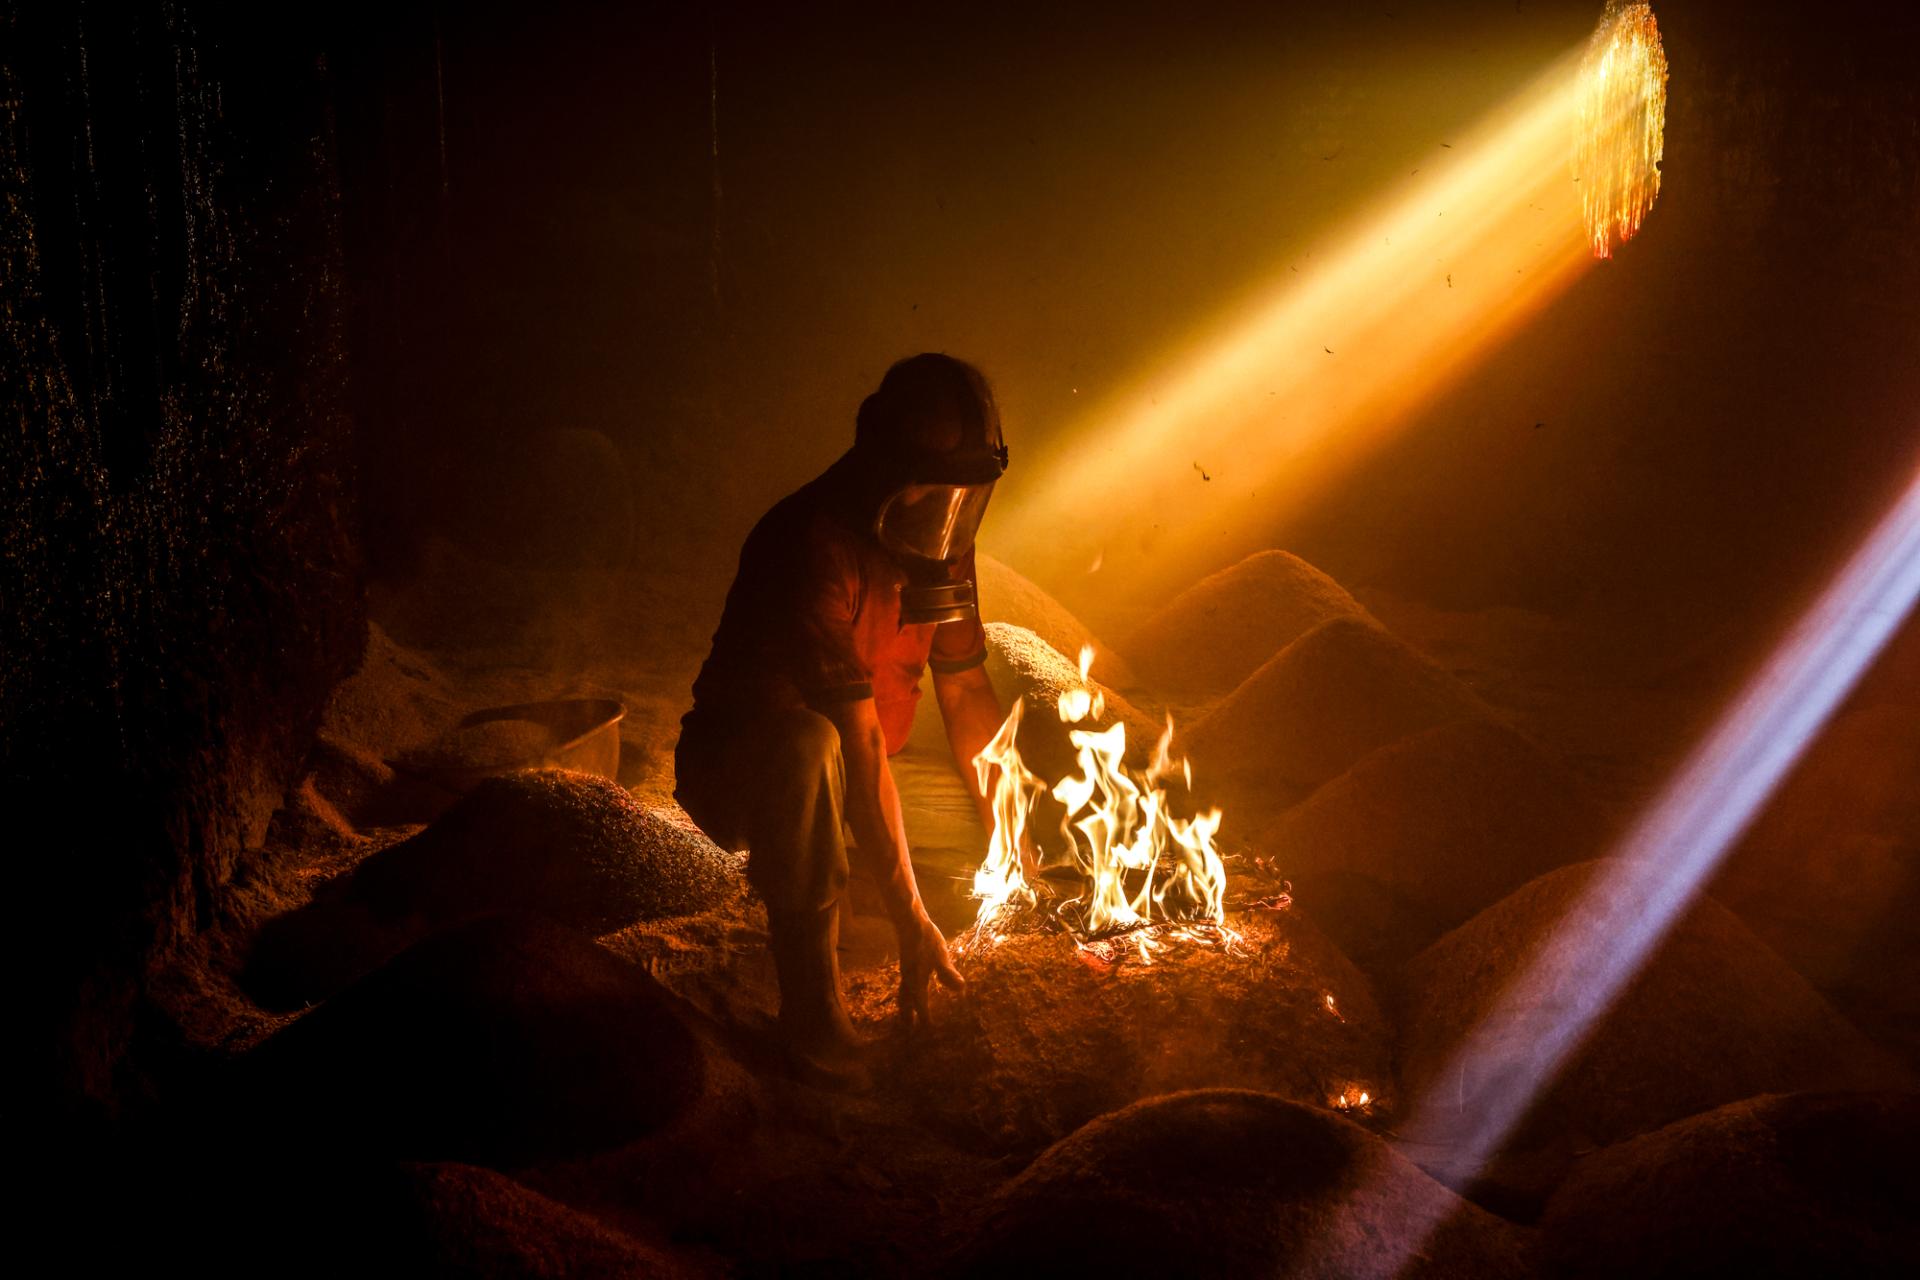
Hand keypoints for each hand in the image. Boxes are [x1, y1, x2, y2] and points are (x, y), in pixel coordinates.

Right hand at [897, 911, 965, 1030]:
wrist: (910, 922)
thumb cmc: (927, 938)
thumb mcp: (941, 955)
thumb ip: (949, 973)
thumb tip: (961, 989)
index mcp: (916, 980)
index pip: (920, 1004)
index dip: (924, 1018)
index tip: (928, 1032)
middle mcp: (908, 979)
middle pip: (906, 1003)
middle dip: (907, 1018)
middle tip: (908, 1032)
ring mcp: (905, 972)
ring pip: (903, 995)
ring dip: (904, 1007)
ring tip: (906, 1018)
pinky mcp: (907, 965)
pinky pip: (904, 987)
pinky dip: (906, 996)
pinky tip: (911, 993)